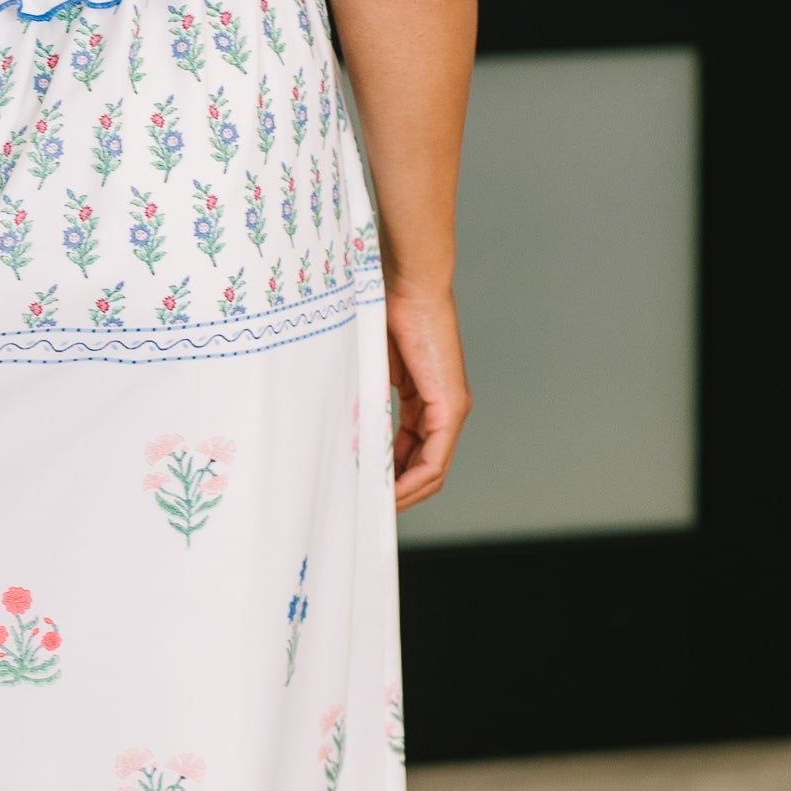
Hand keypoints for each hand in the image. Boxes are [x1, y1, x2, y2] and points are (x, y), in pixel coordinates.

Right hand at [385, 282, 468, 509]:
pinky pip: (434, 459)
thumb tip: (340, 433)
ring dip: (403, 493)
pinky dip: (412, 479)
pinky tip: (388, 490)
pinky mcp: (450, 407)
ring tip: (373, 507)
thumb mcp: (368, 369)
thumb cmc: (384, 312)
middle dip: (396, 492)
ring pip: (431, 469)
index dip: (389, 476)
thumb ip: (364, 402)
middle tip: (365, 508)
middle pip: (424, 467)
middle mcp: (444, 408)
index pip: (411, 452)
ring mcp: (450, 409)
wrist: (406, 283)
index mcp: (425, 398)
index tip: (363, 489)